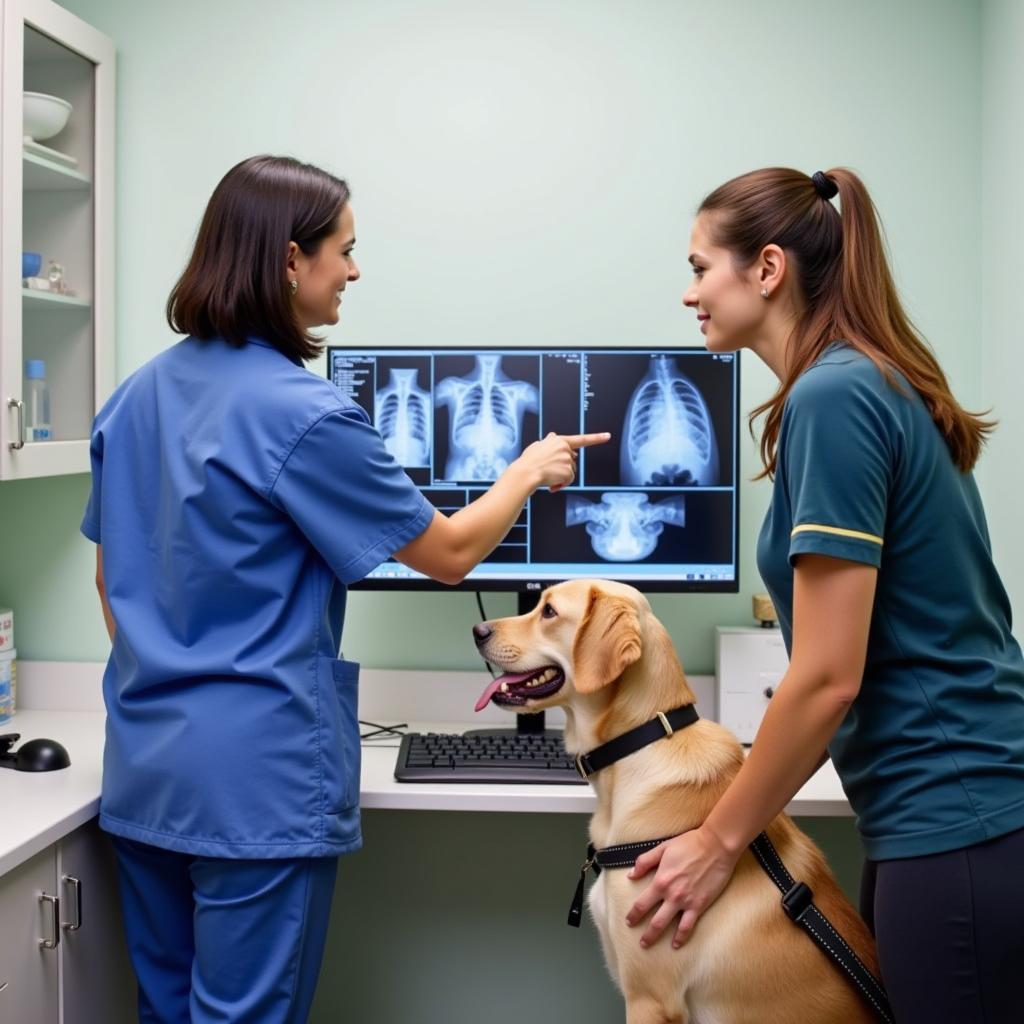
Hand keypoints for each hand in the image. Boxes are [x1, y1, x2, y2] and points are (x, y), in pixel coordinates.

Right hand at [515, 431, 610, 491]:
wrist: (525, 473)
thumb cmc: (528, 461)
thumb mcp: (537, 446)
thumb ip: (548, 441)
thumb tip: (553, 435)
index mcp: (558, 440)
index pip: (581, 439)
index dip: (596, 438)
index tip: (608, 436)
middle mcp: (565, 448)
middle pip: (571, 461)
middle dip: (563, 468)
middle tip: (549, 471)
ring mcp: (567, 460)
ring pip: (570, 472)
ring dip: (561, 478)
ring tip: (547, 478)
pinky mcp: (568, 471)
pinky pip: (568, 481)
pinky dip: (561, 485)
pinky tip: (551, 485)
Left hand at [625, 826, 738, 948]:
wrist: (715, 846)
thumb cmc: (689, 844)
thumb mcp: (662, 848)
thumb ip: (645, 862)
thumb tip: (630, 874)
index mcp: (660, 881)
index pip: (642, 903)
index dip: (634, 914)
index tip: (629, 921)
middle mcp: (671, 895)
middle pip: (654, 920)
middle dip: (645, 934)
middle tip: (640, 942)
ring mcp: (686, 902)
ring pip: (668, 926)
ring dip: (657, 937)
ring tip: (650, 945)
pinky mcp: (700, 905)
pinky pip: (688, 926)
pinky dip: (681, 937)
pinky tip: (676, 944)